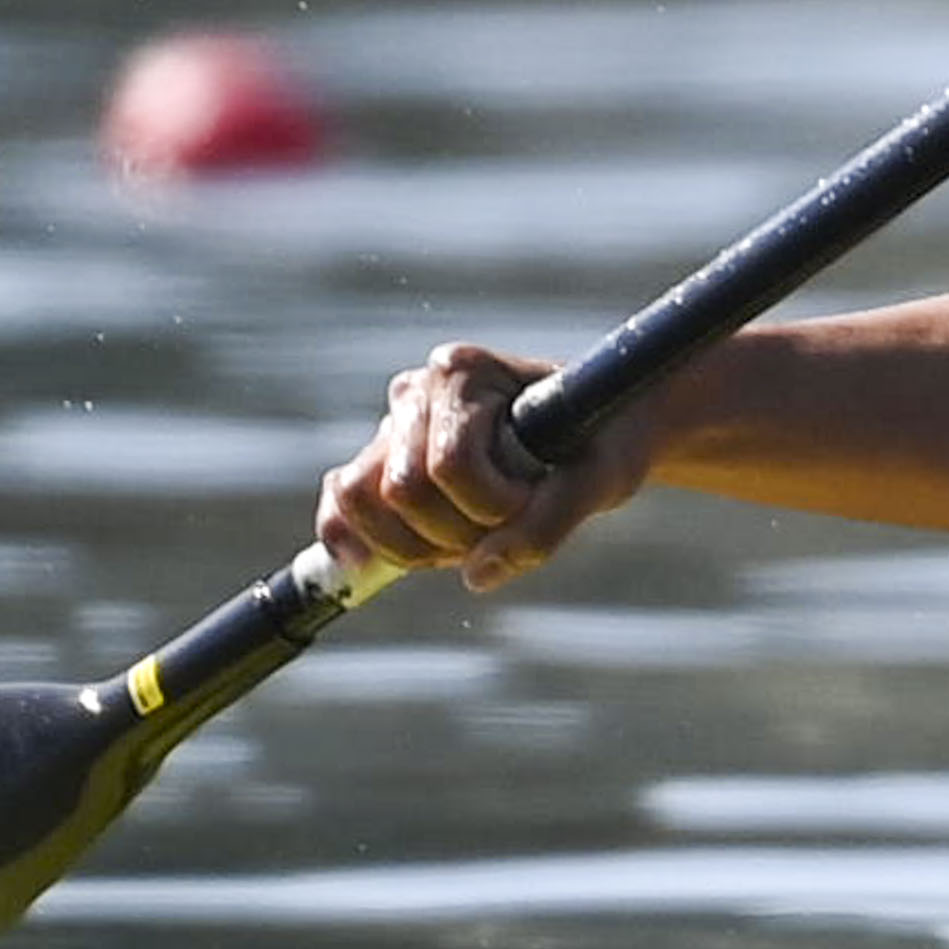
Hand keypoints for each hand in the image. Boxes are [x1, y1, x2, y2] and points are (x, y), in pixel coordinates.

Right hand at [321, 339, 656, 591]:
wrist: (603, 429)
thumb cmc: (607, 441)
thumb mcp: (600, 480)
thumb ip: (547, 523)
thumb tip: (476, 576)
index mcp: (465, 372)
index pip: (451, 465)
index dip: (491, 506)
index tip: (534, 498)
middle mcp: (417, 390)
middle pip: (400, 489)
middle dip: (453, 531)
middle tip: (503, 527)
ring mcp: (393, 426)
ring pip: (361, 503)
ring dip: (416, 545)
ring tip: (472, 539)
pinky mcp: (382, 463)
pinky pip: (341, 511)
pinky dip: (365, 545)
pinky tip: (384, 565)